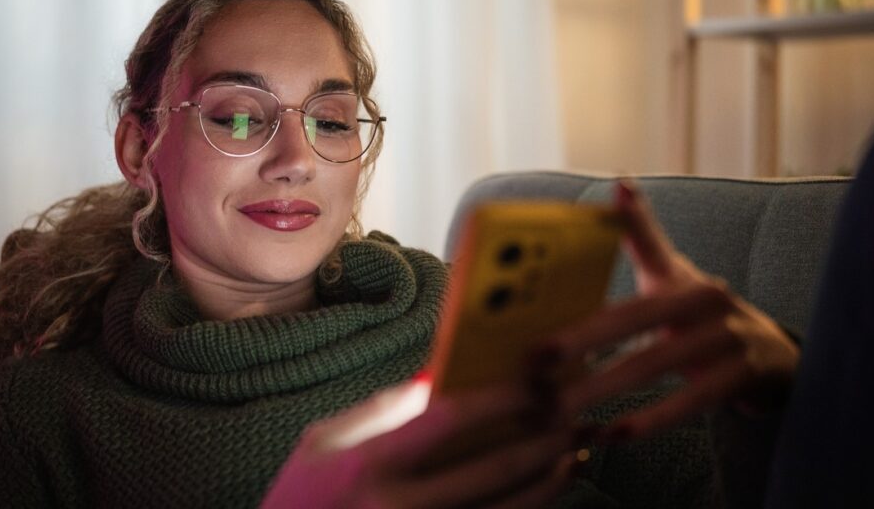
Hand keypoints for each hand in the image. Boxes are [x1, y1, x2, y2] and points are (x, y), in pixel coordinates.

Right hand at [261, 379, 581, 508]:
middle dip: (540, 438)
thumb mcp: (322, 442)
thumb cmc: (301, 496)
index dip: (499, 398)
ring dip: (548, 480)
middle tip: (570, 411)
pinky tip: (548, 488)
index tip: (533, 379)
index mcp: (366, 466)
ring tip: (572, 448)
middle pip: (491, 471)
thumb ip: (381, 409)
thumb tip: (440, 377)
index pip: (447, 421)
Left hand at [549, 181, 799, 440]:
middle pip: (632, 320)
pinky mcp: (744, 374)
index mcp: (679, 277)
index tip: (564, 280)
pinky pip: (693, 400)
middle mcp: (705, 299)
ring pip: (654, 363)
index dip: (610, 253)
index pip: (639, 254)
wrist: (776, 360)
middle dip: (579, 343)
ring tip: (561, 408)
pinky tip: (614, 434)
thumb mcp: (673, 277)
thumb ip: (640, 239)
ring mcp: (728, 336)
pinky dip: (652, 419)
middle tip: (533, 363)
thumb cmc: (704, 318)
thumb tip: (620, 182)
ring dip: (604, 388)